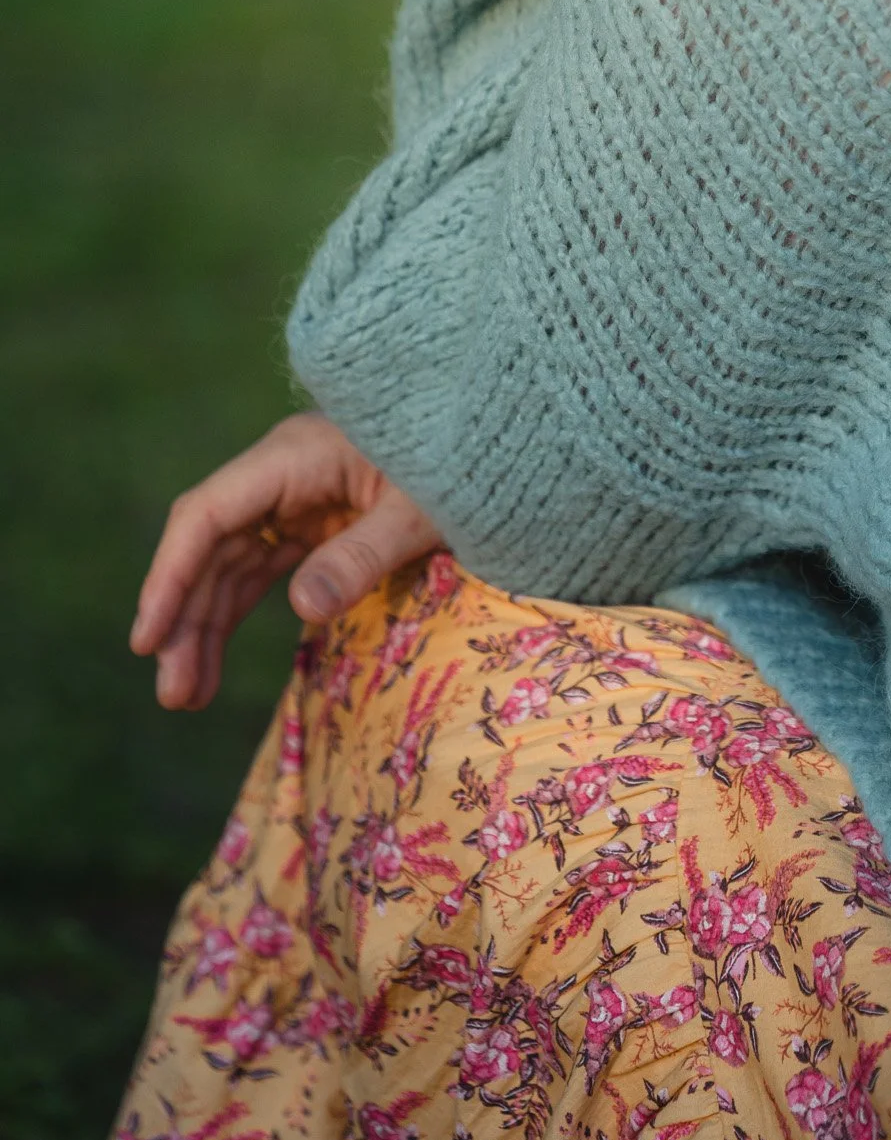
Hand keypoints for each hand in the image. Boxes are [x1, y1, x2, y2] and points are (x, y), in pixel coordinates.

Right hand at [130, 412, 441, 710]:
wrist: (494, 443)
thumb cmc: (464, 465)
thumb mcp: (419, 512)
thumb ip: (363, 556)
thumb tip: (302, 608)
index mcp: (294, 455)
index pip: (208, 514)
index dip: (170, 575)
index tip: (147, 637)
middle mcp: (280, 473)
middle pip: (209, 547)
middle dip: (185, 618)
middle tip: (173, 693)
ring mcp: (293, 497)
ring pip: (227, 565)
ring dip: (203, 627)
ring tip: (186, 697)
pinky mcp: (310, 522)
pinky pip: (257, 571)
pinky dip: (233, 616)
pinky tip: (212, 666)